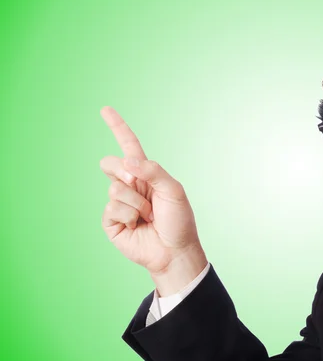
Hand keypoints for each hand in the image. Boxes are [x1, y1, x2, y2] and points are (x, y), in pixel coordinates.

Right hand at [100, 106, 206, 294]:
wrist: (174, 251)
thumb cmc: (178, 220)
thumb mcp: (173, 190)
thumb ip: (152, 171)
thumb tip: (126, 160)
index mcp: (146, 174)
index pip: (128, 146)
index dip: (117, 128)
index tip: (105, 109)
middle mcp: (129, 185)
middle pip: (110, 164)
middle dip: (126, 174)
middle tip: (143, 192)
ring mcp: (118, 203)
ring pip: (115, 188)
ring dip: (137, 203)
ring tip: (148, 215)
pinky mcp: (111, 221)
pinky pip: (112, 208)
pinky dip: (129, 216)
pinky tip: (137, 225)